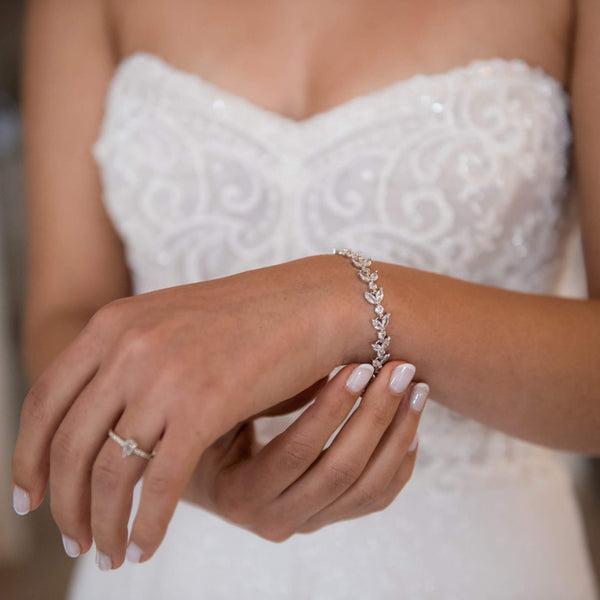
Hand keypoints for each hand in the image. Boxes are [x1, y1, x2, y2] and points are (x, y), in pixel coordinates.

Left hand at [11, 255, 354, 567]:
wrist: (312, 302)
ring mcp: (165, 374)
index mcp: (114, 323)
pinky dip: (148, 523)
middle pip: (70, 444)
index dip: (26, 457)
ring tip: (111, 556)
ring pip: (112, 471)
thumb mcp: (173, 325)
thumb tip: (103, 420)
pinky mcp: (205, 405)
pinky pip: (161, 482)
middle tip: (74, 541)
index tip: (29, 500)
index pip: (44, 401)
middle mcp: (129, 346)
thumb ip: (131, 359)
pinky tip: (147, 546)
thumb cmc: (249, 318)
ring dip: (103, 523)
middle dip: (65, 505)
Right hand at [183, 360, 426, 542]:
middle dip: (376, 415)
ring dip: (398, 435)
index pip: (296, 452)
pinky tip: (410, 424)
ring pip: (368, 487)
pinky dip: (400, 461)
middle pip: (341, 470)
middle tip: (401, 370)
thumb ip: (252, 397)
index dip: (332, 408)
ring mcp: (307, 524)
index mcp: (240, 494)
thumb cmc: (210, 436)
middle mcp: (275, 520)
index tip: (360, 366)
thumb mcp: (215, 416)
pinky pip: (376, 498)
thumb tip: (314, 360)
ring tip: (417, 390)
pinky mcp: (329, 520)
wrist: (214, 478)